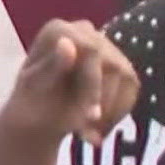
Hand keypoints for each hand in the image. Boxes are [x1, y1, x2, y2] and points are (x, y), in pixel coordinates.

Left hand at [0, 20, 138, 145]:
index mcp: (58, 31)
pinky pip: (131, 88)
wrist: (40, 118)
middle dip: (102, 103)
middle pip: (113, 65)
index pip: (91, 50)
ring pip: (126, 78)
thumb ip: (51, 67)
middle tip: (88, 131)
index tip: (90, 115)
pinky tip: (98, 127)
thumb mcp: (35, 90)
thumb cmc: (32, 103)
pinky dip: (118, 113)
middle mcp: (84, 31)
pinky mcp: (119, 64)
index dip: (94, 84)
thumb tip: (68, 43)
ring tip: (90, 133)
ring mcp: (104, 45)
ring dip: (110, 112)